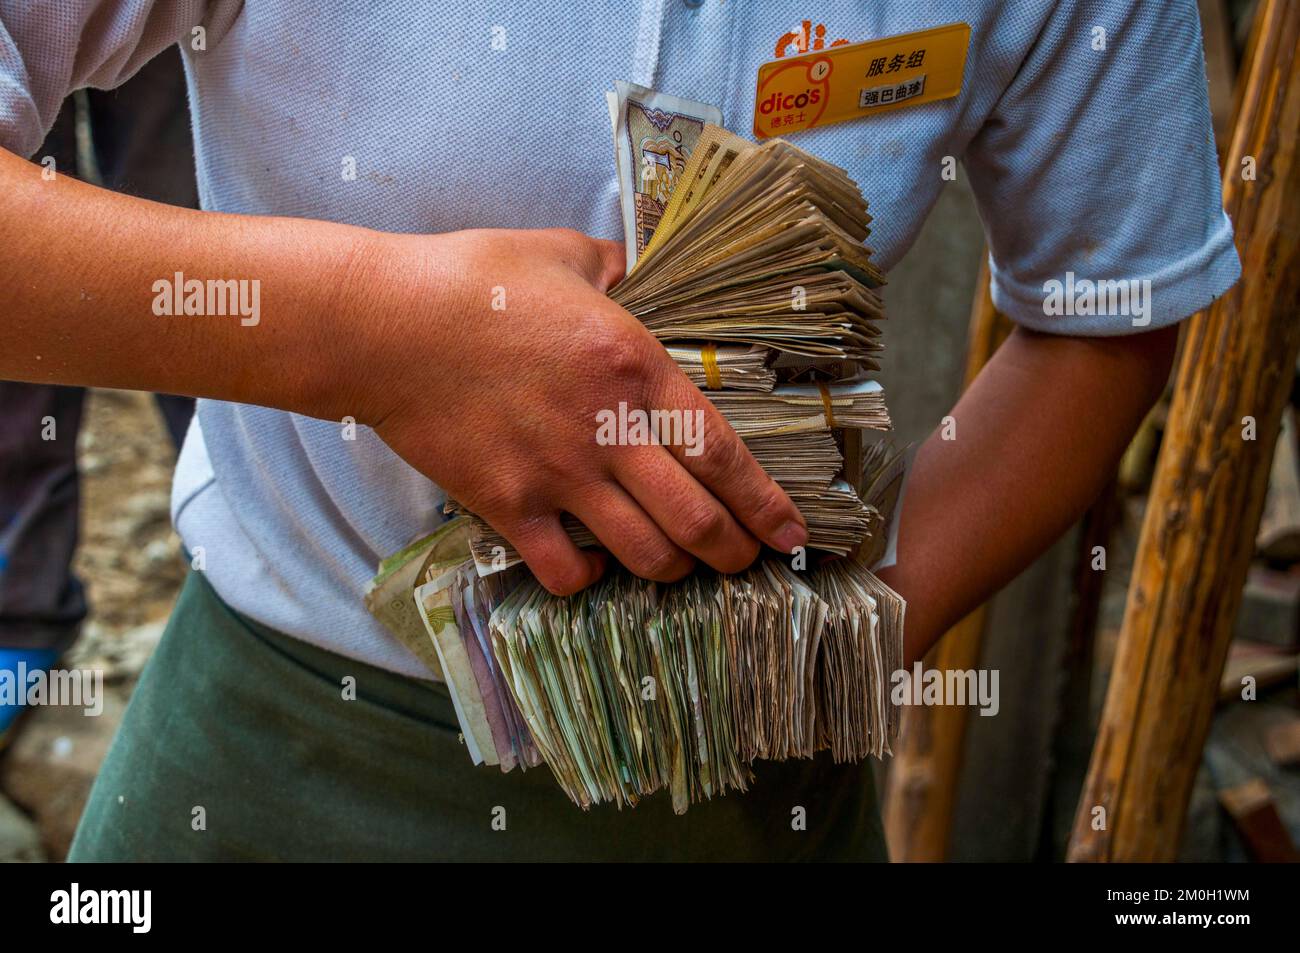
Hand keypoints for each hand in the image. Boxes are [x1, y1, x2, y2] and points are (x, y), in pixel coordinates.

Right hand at [347, 227, 808, 593]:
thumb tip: (634, 271)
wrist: (386, 324)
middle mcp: (609, 432)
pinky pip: (565, 570)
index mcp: (636, 370)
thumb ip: (615, 268)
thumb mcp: (563, 255)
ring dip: (671, 570)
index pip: (722, 453)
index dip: (765, 503)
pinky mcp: (507, 505)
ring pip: (644, 555)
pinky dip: (589, 579)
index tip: (791, 533)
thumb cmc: (474, 281)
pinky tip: (591, 564)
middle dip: (731, 553)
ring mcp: (558, 476)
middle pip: (696, 522)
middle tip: (740, 561)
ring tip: (675, 565)